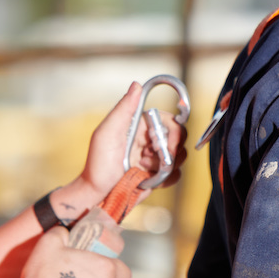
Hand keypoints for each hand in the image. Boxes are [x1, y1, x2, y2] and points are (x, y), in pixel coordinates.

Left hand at [79, 82, 188, 196]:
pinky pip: (176, 174)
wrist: (99, 193)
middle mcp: (151, 139)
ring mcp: (156, 158)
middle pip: (180, 137)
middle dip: (170, 150)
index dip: (172, 131)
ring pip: (180, 156)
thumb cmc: (98, 163)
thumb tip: (137, 84)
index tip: (163, 144)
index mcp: (141, 125)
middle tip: (149, 159)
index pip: (171, 120)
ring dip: (164, 165)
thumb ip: (124, 109)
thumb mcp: (107, 132)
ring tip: (141, 168)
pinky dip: (166, 179)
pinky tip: (147, 179)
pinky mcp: (159, 175)